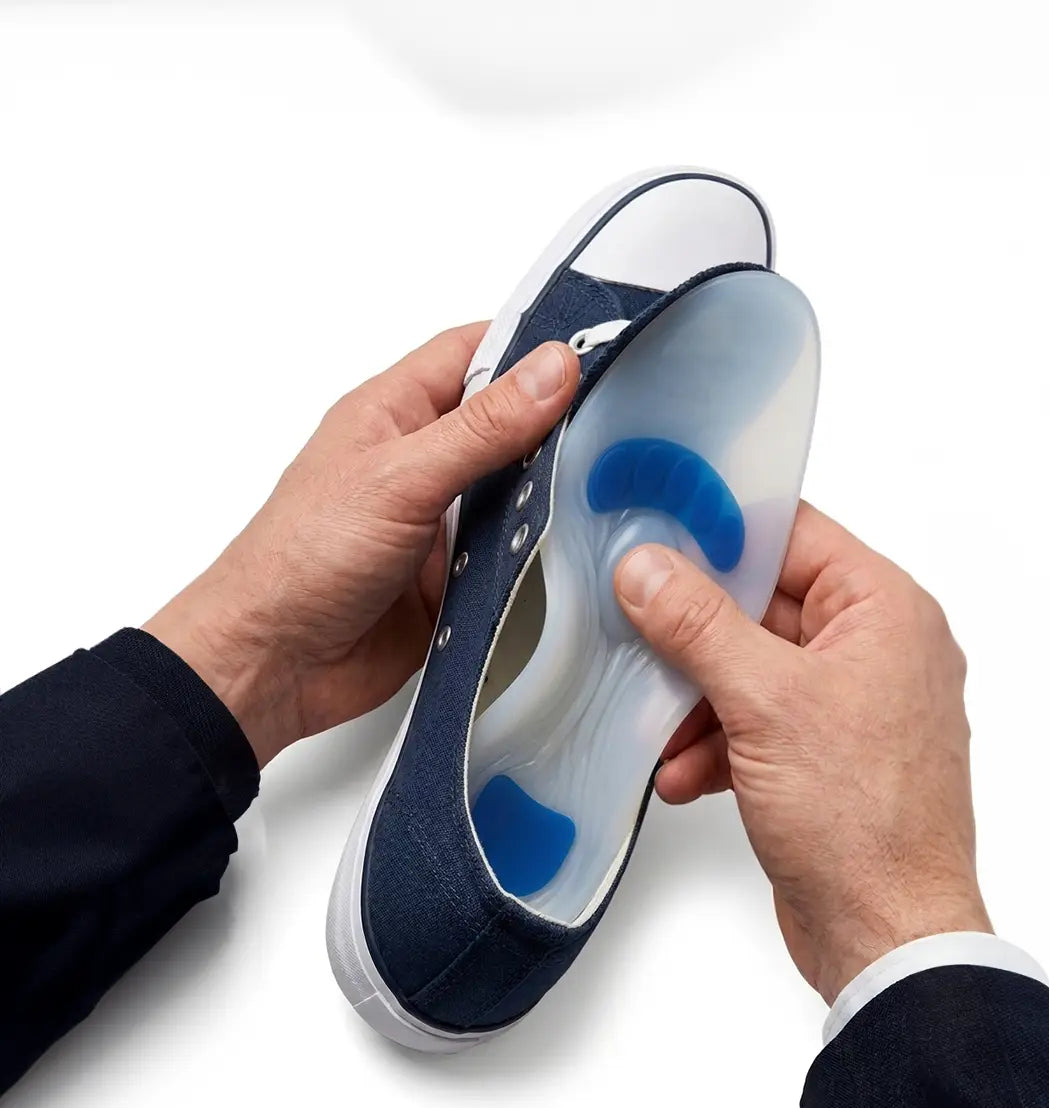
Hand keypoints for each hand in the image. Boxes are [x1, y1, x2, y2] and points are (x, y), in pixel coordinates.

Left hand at [145, 326, 578, 765]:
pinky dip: (538, 553)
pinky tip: (572, 550)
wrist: (275, 664)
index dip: (530, 344)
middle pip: (505, 423)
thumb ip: (482, 427)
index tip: (594, 345)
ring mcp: (439, 519)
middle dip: (555, 423)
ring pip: (516, 490)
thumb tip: (551, 368)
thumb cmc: (302, 561)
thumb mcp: (402, 478)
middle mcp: (420, 460)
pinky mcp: (455, 576)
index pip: (474, 352)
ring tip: (605, 483)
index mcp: (394, 412)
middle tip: (616, 420)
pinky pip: (512, 553)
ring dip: (548, 493)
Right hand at [613, 503, 990, 1003]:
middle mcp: (877, 650)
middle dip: (697, 636)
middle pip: (764, 607)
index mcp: (885, 611)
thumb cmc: (861, 820)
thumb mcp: (763, 702)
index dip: (723, 534)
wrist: (886, 937)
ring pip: (753, 669)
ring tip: (661, 730)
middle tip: (637, 630)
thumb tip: (646, 567)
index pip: (794, 537)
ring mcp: (853, 706)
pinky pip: (760, 723)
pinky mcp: (828, 757)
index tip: (657, 535)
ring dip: (699, 699)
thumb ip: (698, 624)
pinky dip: (718, 743)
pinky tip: (684, 776)